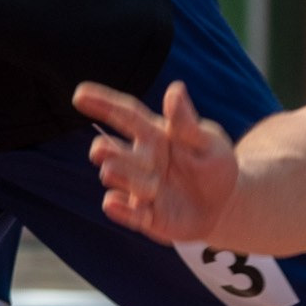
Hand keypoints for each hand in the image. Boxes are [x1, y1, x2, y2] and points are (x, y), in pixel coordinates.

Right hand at [74, 79, 240, 244]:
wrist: (226, 205)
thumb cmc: (214, 165)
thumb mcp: (207, 141)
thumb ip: (187, 122)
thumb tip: (175, 89)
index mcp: (154, 135)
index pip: (125, 116)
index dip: (103, 104)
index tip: (79, 94)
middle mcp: (141, 161)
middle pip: (114, 152)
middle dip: (105, 152)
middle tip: (100, 151)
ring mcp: (140, 188)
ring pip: (118, 180)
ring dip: (122, 178)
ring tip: (134, 180)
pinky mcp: (146, 216)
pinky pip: (129, 214)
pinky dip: (120, 210)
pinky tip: (112, 203)